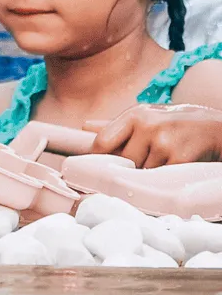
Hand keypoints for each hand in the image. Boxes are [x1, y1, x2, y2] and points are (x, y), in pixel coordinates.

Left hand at [90, 103, 221, 166]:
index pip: (103, 141)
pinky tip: (173, 168)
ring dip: (149, 174)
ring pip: (142, 172)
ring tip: (162, 161)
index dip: (97, 158)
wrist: (215, 128)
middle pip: (123, 161)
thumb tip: (85, 126)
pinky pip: (160, 179)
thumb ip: (116, 125)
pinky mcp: (179, 158)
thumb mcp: (146, 117)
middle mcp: (146, 125)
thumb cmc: (174, 124)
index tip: (95, 168)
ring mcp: (163, 142)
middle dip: (131, 167)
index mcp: (134, 115)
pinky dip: (164, 179)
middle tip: (144, 163)